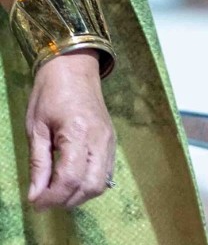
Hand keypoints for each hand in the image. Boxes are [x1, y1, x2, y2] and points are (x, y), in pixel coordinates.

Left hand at [25, 51, 114, 208]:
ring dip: (79, 195)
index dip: (51, 198)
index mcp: (77, 132)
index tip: (35, 203)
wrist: (74, 65)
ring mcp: (109, 139)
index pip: (69, 179)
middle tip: (45, 197)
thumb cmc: (50, 92)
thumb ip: (38, 163)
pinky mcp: (111, 139)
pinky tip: (73, 180)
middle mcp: (99, 138)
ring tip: (58, 190)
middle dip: (66, 200)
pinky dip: (89, 184)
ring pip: (100, 184)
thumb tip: (34, 196)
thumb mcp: (36, 127)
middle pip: (90, 187)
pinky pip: (106, 173)